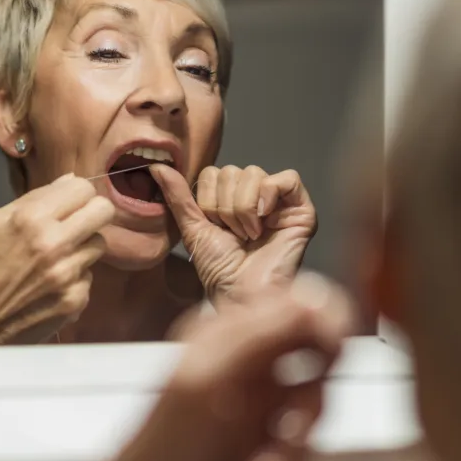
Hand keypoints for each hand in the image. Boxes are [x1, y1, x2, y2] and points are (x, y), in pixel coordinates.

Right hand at [0, 174, 115, 345]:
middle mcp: (54, 244)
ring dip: (82, 247)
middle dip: (91, 214)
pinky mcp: (76, 299)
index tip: (70, 203)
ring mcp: (68, 274)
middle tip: (76, 224)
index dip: (77, 194)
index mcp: (30, 219)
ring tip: (55, 258)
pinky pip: (88, 276)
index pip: (83, 188)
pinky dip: (74, 278)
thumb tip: (69, 182)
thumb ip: (33, 199)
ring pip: (99, 244)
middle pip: (103, 211)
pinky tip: (50, 285)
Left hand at [49, 274, 353, 460]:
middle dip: (317, 383)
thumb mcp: (209, 378)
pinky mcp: (267, 447)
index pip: (288, 300)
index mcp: (222, 333)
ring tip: (272, 459)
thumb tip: (312, 295)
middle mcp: (242, 364)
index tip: (333, 344)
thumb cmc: (163, 453)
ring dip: (300, 433)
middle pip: (313, 349)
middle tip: (298, 413)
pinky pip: (308, 445)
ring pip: (315, 400)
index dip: (321, 316)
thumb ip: (261, 332)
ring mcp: (256, 407)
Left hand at [150, 164, 317, 302]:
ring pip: (254, 173)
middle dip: (225, 207)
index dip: (208, 200)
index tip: (214, 228)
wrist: (241, 294)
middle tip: (234, 235)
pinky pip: (287, 179)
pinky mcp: (302, 209)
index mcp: (231, 198)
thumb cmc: (220, 270)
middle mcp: (256, 196)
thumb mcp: (193, 229)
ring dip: (244, 208)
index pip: (213, 172)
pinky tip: (264, 221)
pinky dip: (269, 196)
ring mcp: (280, 202)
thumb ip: (178, 197)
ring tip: (249, 235)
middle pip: (233, 171)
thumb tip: (158, 167)